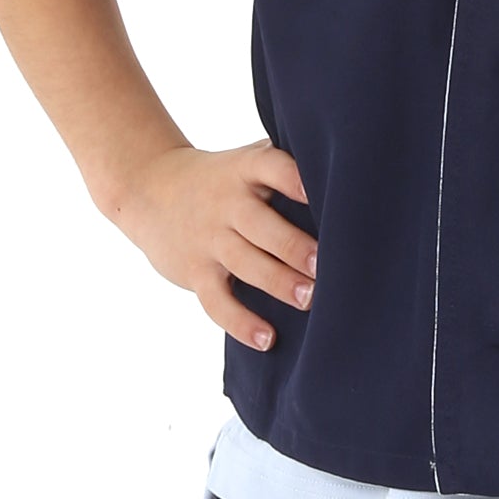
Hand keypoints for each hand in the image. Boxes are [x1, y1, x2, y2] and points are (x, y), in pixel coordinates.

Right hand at [114, 138, 315, 352]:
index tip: (319, 194)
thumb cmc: (221, 178)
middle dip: (294, 246)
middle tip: (325, 265)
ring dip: (278, 283)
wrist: (150, 189)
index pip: (272, 168)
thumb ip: (285, 164)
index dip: (295, 179)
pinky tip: (268, 339)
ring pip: (246, 264)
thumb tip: (348, 172)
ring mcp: (209, 239)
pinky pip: (217, 302)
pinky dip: (241, 323)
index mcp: (246, 169)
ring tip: (308, 299)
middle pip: (263, 226)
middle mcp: (227, 203)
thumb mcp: (246, 160)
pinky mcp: (195, 271)